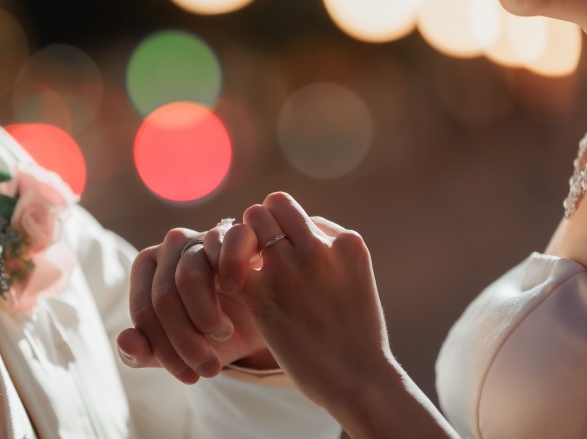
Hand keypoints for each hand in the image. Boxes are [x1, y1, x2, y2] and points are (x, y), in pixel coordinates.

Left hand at [117, 221, 273, 383]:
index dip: (163, 351)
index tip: (188, 377)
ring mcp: (204, 235)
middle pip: (164, 298)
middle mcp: (172, 245)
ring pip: (189, 276)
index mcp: (147, 267)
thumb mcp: (179, 350)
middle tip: (210, 368)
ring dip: (207, 318)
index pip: (143, 311)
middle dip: (186, 343)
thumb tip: (125, 341)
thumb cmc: (214, 330)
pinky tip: (239, 293)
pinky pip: (226, 247)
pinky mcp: (237, 232)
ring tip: (223, 335)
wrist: (265, 317)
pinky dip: (232, 271)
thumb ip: (144, 352)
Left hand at [225, 192, 389, 408]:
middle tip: (256, 258)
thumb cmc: (357, 338)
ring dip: (240, 244)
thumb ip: (330, 253)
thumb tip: (301, 235)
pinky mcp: (264, 294)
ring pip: (247, 223)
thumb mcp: (356, 280)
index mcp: (346, 241)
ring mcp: (290, 268)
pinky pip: (228, 263)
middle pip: (271, 205)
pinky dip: (225, 274)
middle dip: (259, 227)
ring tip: (242, 271)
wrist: (361, 381)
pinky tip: (232, 293)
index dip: (287, 232)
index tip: (285, 257)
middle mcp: (318, 246)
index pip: (300, 214)